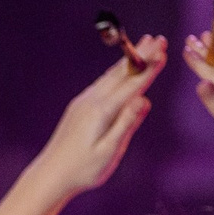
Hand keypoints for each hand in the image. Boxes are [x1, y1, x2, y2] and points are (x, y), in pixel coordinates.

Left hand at [28, 35, 167, 197]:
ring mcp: (83, 103)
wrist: (50, 175)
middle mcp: (91, 101)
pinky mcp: (78, 107)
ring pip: (110, 76)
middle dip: (141, 55)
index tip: (163, 51)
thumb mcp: (108, 151)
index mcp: (102, 112)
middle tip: (158, 39)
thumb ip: (126, 124)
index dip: (149, 68)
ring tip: (143, 45)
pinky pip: (101, 84)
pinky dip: (115, 73)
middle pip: (121, 73)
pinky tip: (120, 70)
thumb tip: (144, 99)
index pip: (131, 85)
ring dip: (128, 61)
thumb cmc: (83, 169)